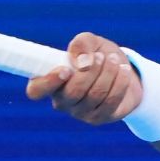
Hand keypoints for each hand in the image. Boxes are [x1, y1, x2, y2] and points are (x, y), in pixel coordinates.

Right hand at [25, 31, 142, 124]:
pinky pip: (111, 101)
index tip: (66, 69)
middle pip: (73, 92)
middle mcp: (61, 101)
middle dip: (91, 71)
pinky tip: (123, 70)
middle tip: (100, 56)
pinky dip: (120, 82)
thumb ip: (82, 44)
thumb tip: (82, 61)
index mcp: (50, 81)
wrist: (122, 71)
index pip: (36, 90)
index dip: (48, 82)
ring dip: (108, 73)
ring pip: (94, 95)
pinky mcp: (99, 118)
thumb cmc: (98, 55)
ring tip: (114, 59)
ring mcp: (80, 112)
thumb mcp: (90, 42)